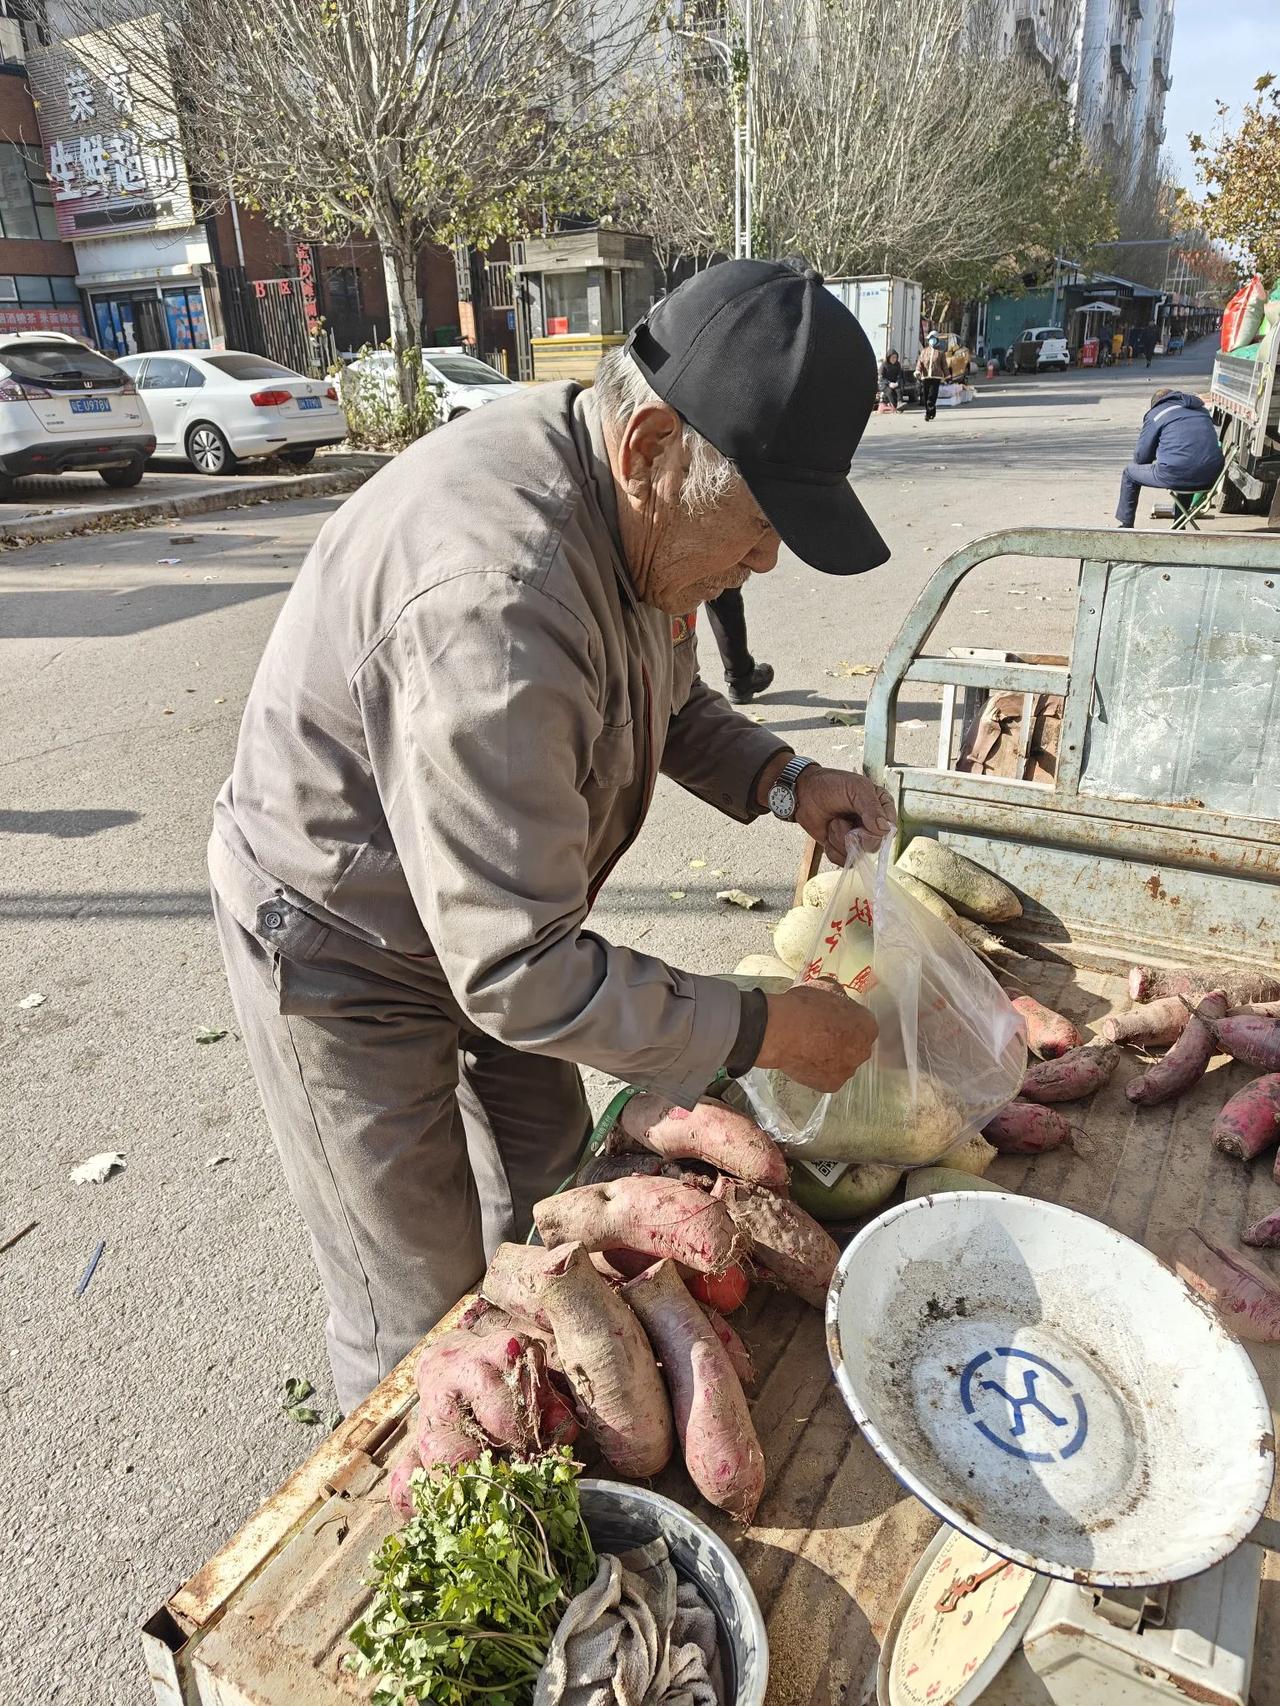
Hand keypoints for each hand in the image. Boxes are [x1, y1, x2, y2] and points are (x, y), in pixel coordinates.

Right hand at [757, 981, 877, 1092]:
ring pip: (842, 1064)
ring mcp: (847, 1070)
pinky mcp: (831, 1085)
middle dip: (842, 1041)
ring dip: (831, 1057)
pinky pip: (827, 1076)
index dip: (847, 1020)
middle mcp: (863, 1051)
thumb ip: (839, 995)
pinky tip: (804, 1058)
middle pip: (856, 1046)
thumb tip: (837, 996)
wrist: (782, 1031)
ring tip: (809, 1046)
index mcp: (868, 1026)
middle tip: (822, 1033)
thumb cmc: (804, 1007)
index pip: (863, 1024)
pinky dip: (817, 1070)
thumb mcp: (826, 986)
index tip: (834, 1019)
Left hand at [794, 764, 895, 863]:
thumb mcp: (856, 789)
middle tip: (839, 820)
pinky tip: (828, 834)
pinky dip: (832, 849)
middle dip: (853, 835)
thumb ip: (872, 808)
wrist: (804, 793)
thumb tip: (884, 829)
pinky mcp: (843, 848)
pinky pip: (843, 860)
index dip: (875, 830)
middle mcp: (873, 825)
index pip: (889, 828)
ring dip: (839, 840)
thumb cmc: (831, 785)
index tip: (861, 820)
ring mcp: (858, 838)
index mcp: (882, 807)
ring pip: (857, 855)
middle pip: (873, 845)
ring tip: (833, 823)